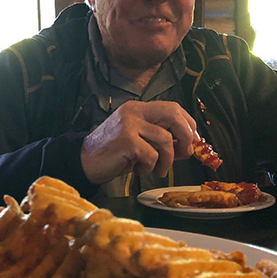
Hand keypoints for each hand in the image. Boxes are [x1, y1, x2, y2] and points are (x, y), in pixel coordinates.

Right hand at [80, 101, 195, 184]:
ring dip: (166, 160)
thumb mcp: (139, 142)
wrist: (84, 162)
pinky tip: (138, 169)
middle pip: (173, 115)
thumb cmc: (113, 154)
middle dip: (186, 136)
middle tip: (185, 153)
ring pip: (165, 140)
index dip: (188, 124)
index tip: (192, 141)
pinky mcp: (126, 141)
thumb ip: (161, 140)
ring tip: (156, 169)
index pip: (172, 108)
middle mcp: (133, 112)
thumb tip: (188, 146)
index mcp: (138, 109)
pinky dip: (150, 167)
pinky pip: (152, 155)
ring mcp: (129, 125)